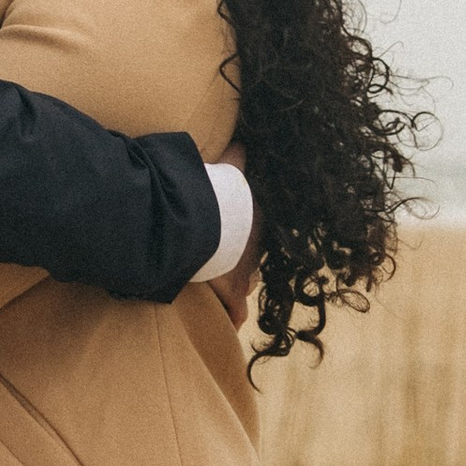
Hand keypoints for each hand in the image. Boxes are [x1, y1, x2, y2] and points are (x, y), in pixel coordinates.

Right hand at [213, 138, 258, 328]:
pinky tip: (235, 322)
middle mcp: (253, 248)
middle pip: (251, 258)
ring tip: (233, 290)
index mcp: (254, 221)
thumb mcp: (229, 172)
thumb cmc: (217, 195)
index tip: (237, 236)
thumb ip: (235, 157)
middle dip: (244, 260)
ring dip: (239, 284)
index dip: (245, 234)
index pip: (254, 230)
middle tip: (233, 264)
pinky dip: (234, 314)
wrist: (210, 220)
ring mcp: (243, 271)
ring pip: (246, 281)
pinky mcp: (230, 290)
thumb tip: (241, 143)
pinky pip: (234, 308)